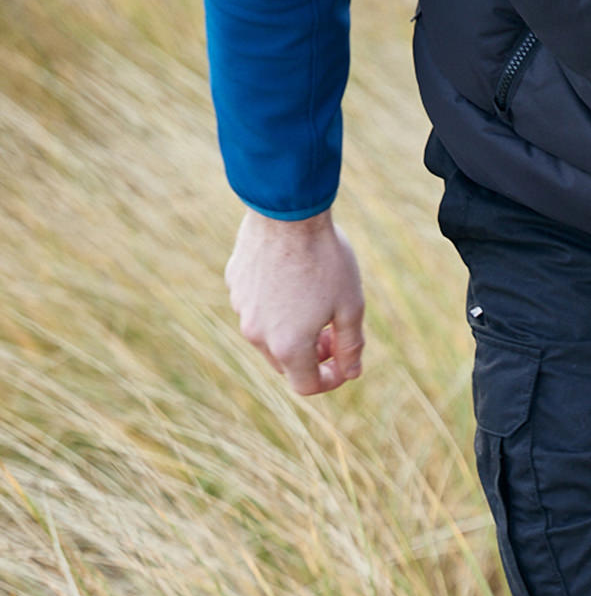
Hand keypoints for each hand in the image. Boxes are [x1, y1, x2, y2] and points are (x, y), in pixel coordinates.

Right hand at [225, 208, 364, 395]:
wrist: (287, 210)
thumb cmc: (325, 259)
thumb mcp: (350, 307)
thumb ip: (351, 346)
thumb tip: (351, 372)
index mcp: (288, 347)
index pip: (306, 385)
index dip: (329, 380)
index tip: (343, 363)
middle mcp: (258, 334)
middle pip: (286, 364)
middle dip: (312, 357)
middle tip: (332, 333)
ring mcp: (242, 308)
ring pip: (269, 337)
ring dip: (292, 333)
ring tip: (315, 304)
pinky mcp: (234, 284)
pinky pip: (256, 308)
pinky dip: (275, 307)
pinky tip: (293, 280)